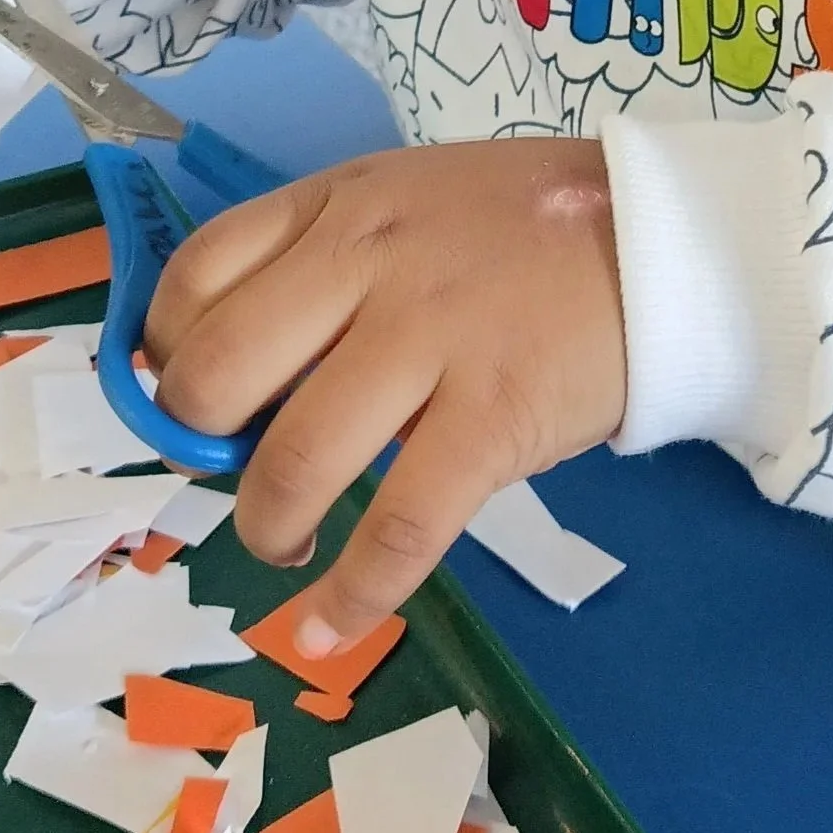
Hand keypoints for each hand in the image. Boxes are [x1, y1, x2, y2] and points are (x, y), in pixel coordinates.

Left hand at [147, 140, 626, 651]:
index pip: (197, 275)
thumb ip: (327, 261)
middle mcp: (365, 264)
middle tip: (233, 470)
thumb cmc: (527, 228)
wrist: (665, 237)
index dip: (168, 353)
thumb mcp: (409, 202)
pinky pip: (397, 528)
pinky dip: (350, 596)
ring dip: (266, 528)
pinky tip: (327, 630)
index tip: (184, 398)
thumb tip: (240, 370)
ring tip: (282, 546)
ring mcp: (427, 341)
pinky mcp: (491, 419)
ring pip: (293, 460)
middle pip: (219, 371)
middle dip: (198, 445)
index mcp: (340, 205)